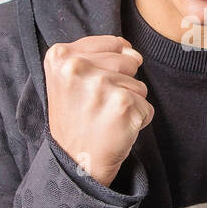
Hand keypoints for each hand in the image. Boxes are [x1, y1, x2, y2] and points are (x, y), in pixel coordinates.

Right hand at [45, 35, 152, 186]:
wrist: (75, 163)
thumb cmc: (76, 119)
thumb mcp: (71, 79)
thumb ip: (100, 55)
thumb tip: (134, 54)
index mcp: (60, 55)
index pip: (113, 44)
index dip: (109, 68)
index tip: (90, 90)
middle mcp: (77, 67)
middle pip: (128, 62)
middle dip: (121, 85)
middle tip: (96, 106)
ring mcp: (100, 85)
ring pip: (139, 85)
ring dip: (129, 103)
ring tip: (105, 118)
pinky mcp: (123, 105)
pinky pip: (147, 107)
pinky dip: (137, 120)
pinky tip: (115, 130)